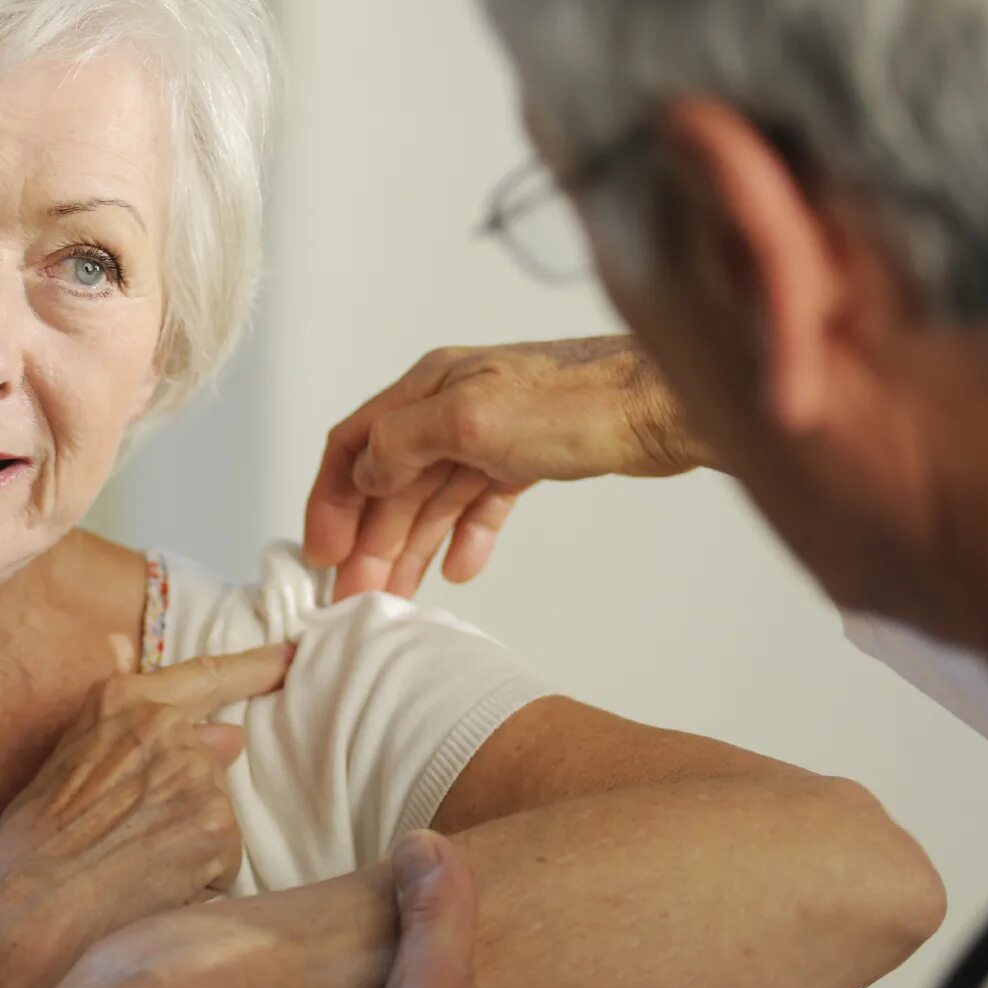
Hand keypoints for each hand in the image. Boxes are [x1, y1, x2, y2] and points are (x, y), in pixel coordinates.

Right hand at [0, 644, 290, 987]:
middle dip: (188, 801)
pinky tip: (152, 889)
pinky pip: (225, 859)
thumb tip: (229, 736)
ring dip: (191, 844)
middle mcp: (166, 726)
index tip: (290, 657)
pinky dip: (199, 880)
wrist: (25, 906)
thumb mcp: (73, 765)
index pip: (208, 674)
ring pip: (218, 813)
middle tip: (135, 841)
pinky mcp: (216, 824)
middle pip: (211, 762)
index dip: (255, 666)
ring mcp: (195, 774)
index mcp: (124, 701)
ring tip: (132, 868)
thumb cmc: (34, 846)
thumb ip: (142, 741)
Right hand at [302, 338, 705, 601]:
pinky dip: (466, 536)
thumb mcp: (471, 419)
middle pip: (391, 480)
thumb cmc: (577, 402)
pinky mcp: (528, 456)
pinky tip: (460, 570)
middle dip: (369, 541)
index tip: (323, 556)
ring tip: (395, 600)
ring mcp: (490, 433)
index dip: (331, 499)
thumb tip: (364, 472)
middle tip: (356, 600)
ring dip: (409, 549)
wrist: (664, 405)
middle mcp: (451, 406)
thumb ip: (405, 443)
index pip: (354, 444)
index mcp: (429, 387)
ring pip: (432, 498)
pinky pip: (480, 502)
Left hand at [332, 831, 681, 987]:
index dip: (407, 914)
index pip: (392, 961)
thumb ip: (432, 922)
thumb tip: (419, 841)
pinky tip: (680, 959)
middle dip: (512, 929)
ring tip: (610, 890)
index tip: (431, 852)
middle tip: (536, 854)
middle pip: (489, 973)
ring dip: (587, 962)